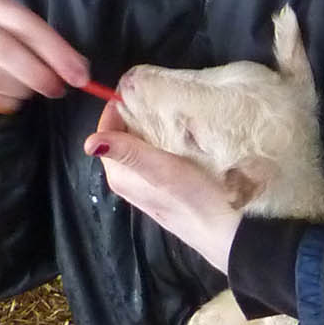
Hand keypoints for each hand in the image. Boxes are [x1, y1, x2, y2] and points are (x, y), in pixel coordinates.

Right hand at [0, 0, 90, 120]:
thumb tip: (79, 70)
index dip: (56, 52)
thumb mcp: (26, 38)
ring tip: (30, 90)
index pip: (26, 25)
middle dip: (38, 74)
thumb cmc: (5, 48)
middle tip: (58, 89)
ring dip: (21, 89)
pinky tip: (11, 97)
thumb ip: (51, 50)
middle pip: (3, 50)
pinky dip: (6, 100)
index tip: (79, 75)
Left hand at [84, 101, 242, 272]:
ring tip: (178, 112)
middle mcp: (130, 181)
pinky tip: (189, 138)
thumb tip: (88, 141)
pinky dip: (169, 143)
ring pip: (145, 146)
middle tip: (165, 96)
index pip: (107, 128)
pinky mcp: (171, 190)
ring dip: (157, 128)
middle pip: (126, 136)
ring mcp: (151, 186)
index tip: (144, 86)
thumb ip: (129, 154)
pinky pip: (161, 157)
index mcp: (121, 175)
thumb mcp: (164, 172)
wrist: (234, 238)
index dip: (121, 105)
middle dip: (140, 115)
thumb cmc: (199, 201)